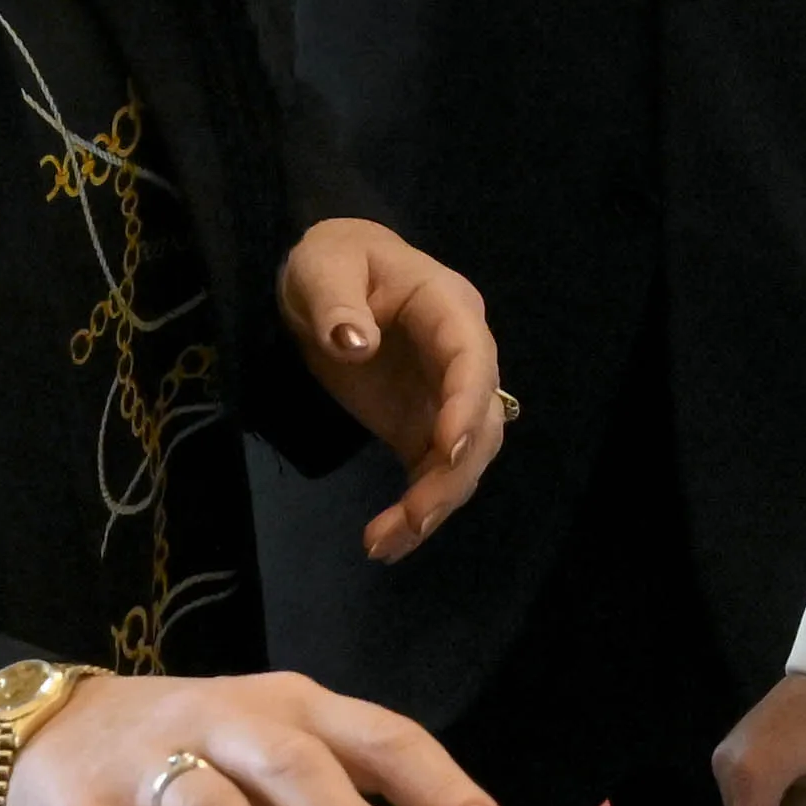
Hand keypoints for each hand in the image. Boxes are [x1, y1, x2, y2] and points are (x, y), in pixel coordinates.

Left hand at [275, 221, 505, 565]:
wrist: (332, 280)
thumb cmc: (334, 262)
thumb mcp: (322, 267)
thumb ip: (336, 301)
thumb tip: (355, 345)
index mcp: (448, 308)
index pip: (472, 360)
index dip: (467, 405)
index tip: (449, 449)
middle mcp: (463, 358)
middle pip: (483, 423)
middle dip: (451, 475)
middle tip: (409, 518)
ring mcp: (446, 398)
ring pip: (466, 460)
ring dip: (435, 504)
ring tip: (383, 543)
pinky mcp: (423, 428)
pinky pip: (435, 476)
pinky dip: (417, 512)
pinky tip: (385, 542)